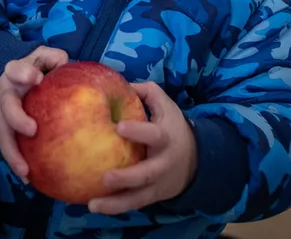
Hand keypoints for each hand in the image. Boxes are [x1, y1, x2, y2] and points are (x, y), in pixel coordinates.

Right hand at [0, 46, 68, 181]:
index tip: (35, 79)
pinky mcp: (5, 133)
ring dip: (13, 153)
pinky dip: (16, 164)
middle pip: (6, 106)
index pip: (15, 70)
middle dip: (16, 118)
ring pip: (3, 135)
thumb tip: (64, 64)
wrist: (6, 83)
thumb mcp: (41, 58)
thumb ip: (52, 58)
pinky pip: (9, 149)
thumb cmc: (32, 70)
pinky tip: (29, 179)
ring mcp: (2, 116)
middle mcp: (5, 95)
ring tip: (25, 171)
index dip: (23, 74)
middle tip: (32, 130)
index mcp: (15, 73)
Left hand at [87, 82, 197, 214]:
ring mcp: (157, 184)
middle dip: (126, 177)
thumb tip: (122, 82)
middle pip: (146, 174)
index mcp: (165, 138)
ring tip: (92, 205)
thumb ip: (147, 92)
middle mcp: (163, 164)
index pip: (154, 135)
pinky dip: (114, 208)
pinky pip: (132, 204)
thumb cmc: (172, 128)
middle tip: (105, 177)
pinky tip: (93, 206)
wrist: (197, 161)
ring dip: (115, 204)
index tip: (119, 126)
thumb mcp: (166, 107)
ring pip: (138, 197)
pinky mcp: (151, 197)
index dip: (138, 131)